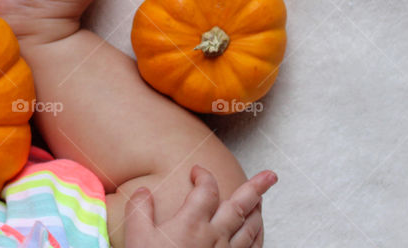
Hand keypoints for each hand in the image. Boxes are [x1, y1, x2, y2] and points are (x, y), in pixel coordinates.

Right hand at [125, 165, 276, 247]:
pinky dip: (258, 237)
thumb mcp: (137, 237)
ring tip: (262, 200)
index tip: (197, 171)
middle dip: (256, 188)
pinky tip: (257, 233)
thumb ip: (140, 210)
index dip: (204, 176)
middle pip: (240, 205)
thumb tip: (143, 190)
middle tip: (270, 176)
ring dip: (257, 211)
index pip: (207, 190)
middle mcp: (214, 235)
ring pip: (250, 228)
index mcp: (192, 222)